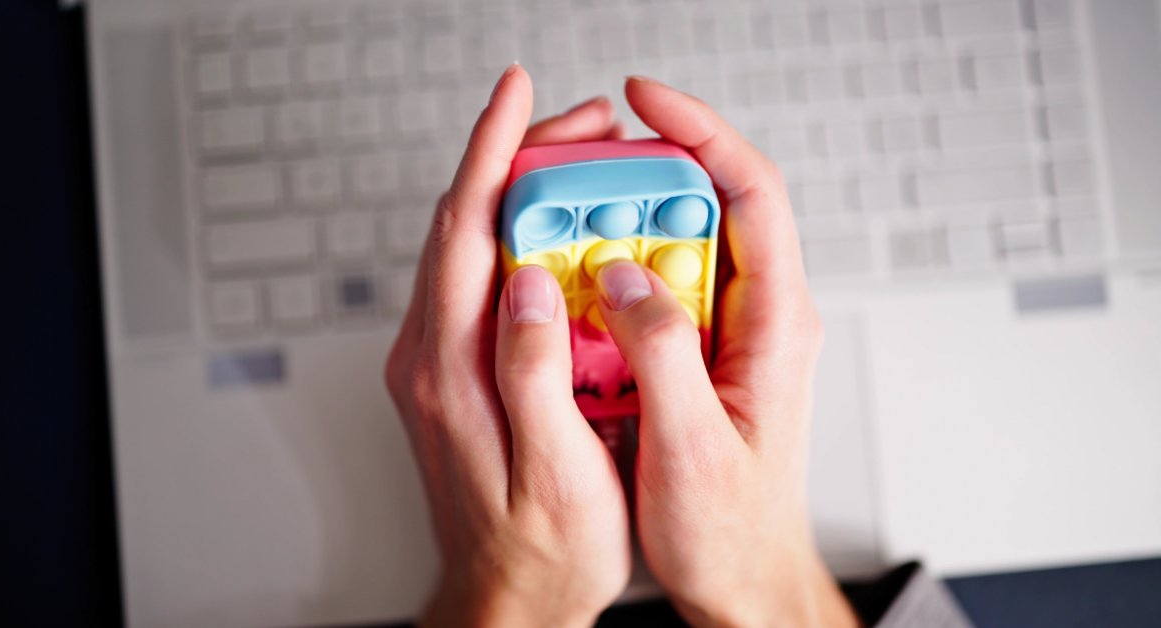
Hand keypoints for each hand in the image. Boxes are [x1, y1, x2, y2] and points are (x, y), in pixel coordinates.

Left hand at [384, 65, 628, 627]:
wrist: (507, 601)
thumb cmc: (541, 550)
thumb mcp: (554, 473)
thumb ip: (532, 373)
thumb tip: (531, 283)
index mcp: (451, 371)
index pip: (463, 233)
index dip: (494, 153)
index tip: (518, 95)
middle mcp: (432, 357)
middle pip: (465, 224)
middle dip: (520, 159)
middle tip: (584, 126)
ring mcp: (440, 362)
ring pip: (474, 247)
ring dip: (523, 194)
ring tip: (586, 165)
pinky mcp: (456, 372)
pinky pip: (485, 282)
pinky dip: (523, 239)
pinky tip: (568, 236)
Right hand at [589, 77, 859, 626]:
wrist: (741, 581)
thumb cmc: (732, 532)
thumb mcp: (693, 449)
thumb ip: (662, 355)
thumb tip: (622, 274)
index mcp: (775, 326)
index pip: (752, 193)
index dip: (700, 132)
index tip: (643, 100)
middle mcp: (753, 316)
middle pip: (703, 203)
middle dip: (638, 171)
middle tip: (573, 164)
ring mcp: (723, 333)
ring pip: (669, 244)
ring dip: (613, 225)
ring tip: (558, 224)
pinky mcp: (692, 354)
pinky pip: (648, 290)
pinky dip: (605, 276)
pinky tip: (567, 287)